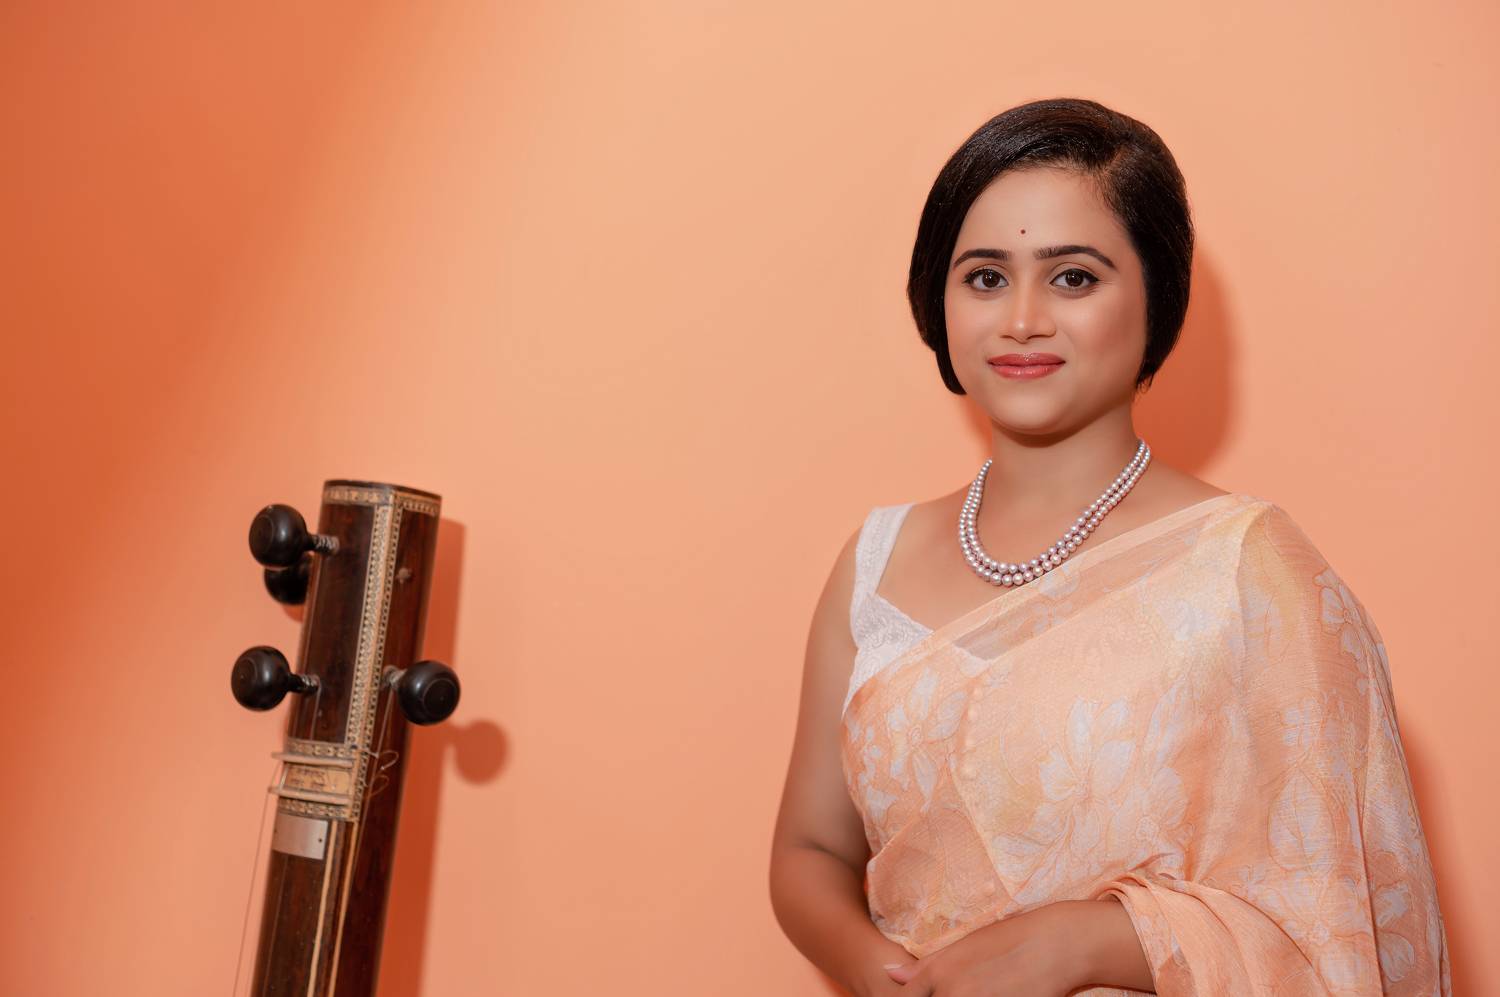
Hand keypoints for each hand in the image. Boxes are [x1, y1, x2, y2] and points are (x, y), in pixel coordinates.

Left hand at [882, 901, 1087, 996]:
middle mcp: (954, 993)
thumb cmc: (1011, 939)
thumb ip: (926, 966)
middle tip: (971, 989)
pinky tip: (998, 994)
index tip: (926, 995)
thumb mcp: (965, 946)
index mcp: (939, 973)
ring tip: (984, 990)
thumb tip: (890, 974)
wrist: (1058, 944)